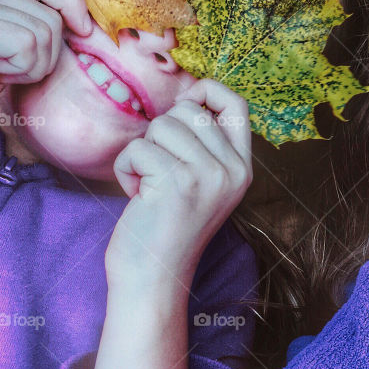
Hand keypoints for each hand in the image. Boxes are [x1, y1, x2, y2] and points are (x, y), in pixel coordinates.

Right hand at [0, 0, 92, 146]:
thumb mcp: (4, 49)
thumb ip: (30, 24)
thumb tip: (84, 21)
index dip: (73, 4)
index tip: (85, 31)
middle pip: (51, 13)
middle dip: (47, 53)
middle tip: (12, 70)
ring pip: (45, 31)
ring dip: (32, 65)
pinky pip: (28, 45)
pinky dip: (20, 70)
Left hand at [105, 78, 252, 296]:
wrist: (153, 277)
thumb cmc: (166, 226)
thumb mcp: (202, 183)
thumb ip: (205, 145)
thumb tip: (191, 95)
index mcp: (242, 168)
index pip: (237, 106)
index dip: (209, 91)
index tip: (186, 103)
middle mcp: (232, 170)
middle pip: (189, 110)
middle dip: (161, 132)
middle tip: (159, 168)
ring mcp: (208, 175)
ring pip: (162, 125)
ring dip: (142, 151)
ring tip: (148, 184)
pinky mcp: (177, 182)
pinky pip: (138, 148)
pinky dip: (126, 169)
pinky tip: (136, 195)